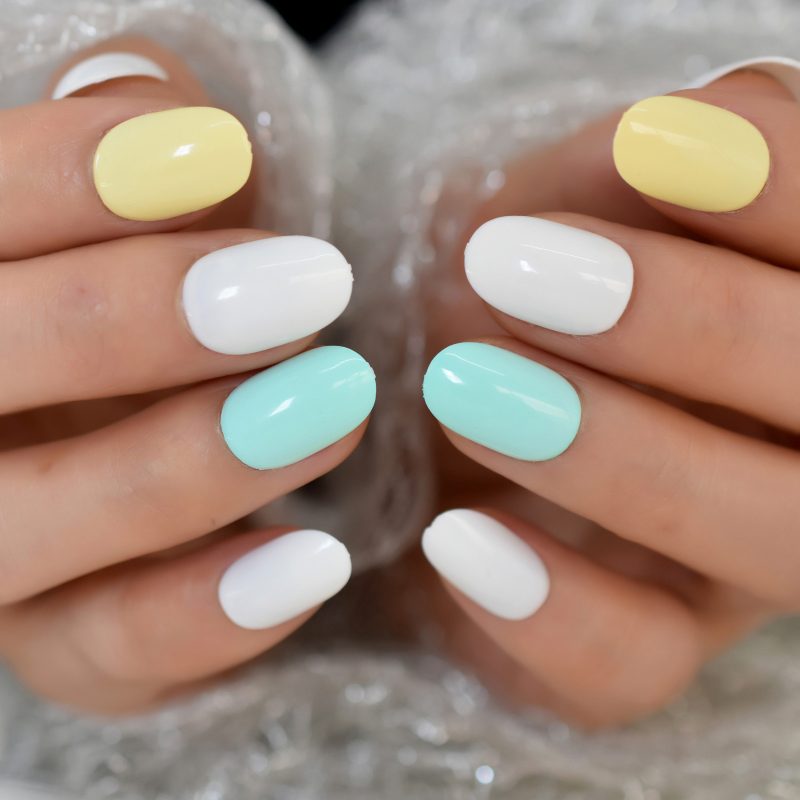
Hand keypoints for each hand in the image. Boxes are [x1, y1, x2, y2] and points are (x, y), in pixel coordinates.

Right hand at [0, 37, 371, 712]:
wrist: (203, 432)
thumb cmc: (187, 307)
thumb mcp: (174, 223)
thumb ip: (144, 161)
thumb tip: (137, 90)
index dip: (65, 176)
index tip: (216, 152)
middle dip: (130, 320)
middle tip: (309, 284)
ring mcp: (1, 548)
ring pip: (29, 526)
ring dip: (181, 467)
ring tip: (336, 405)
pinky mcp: (70, 640)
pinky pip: (109, 652)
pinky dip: (205, 612)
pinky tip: (314, 563)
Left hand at [420, 67, 799, 726]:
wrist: (444, 391)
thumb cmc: (512, 278)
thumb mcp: (556, 196)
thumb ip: (630, 164)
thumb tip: (699, 125)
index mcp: (796, 314)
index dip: (784, 189)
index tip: (653, 142)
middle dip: (690, 324)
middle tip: (509, 266)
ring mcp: (740, 557)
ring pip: (777, 540)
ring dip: (625, 460)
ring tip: (464, 386)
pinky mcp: (648, 642)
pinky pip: (639, 666)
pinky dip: (553, 610)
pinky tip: (457, 539)